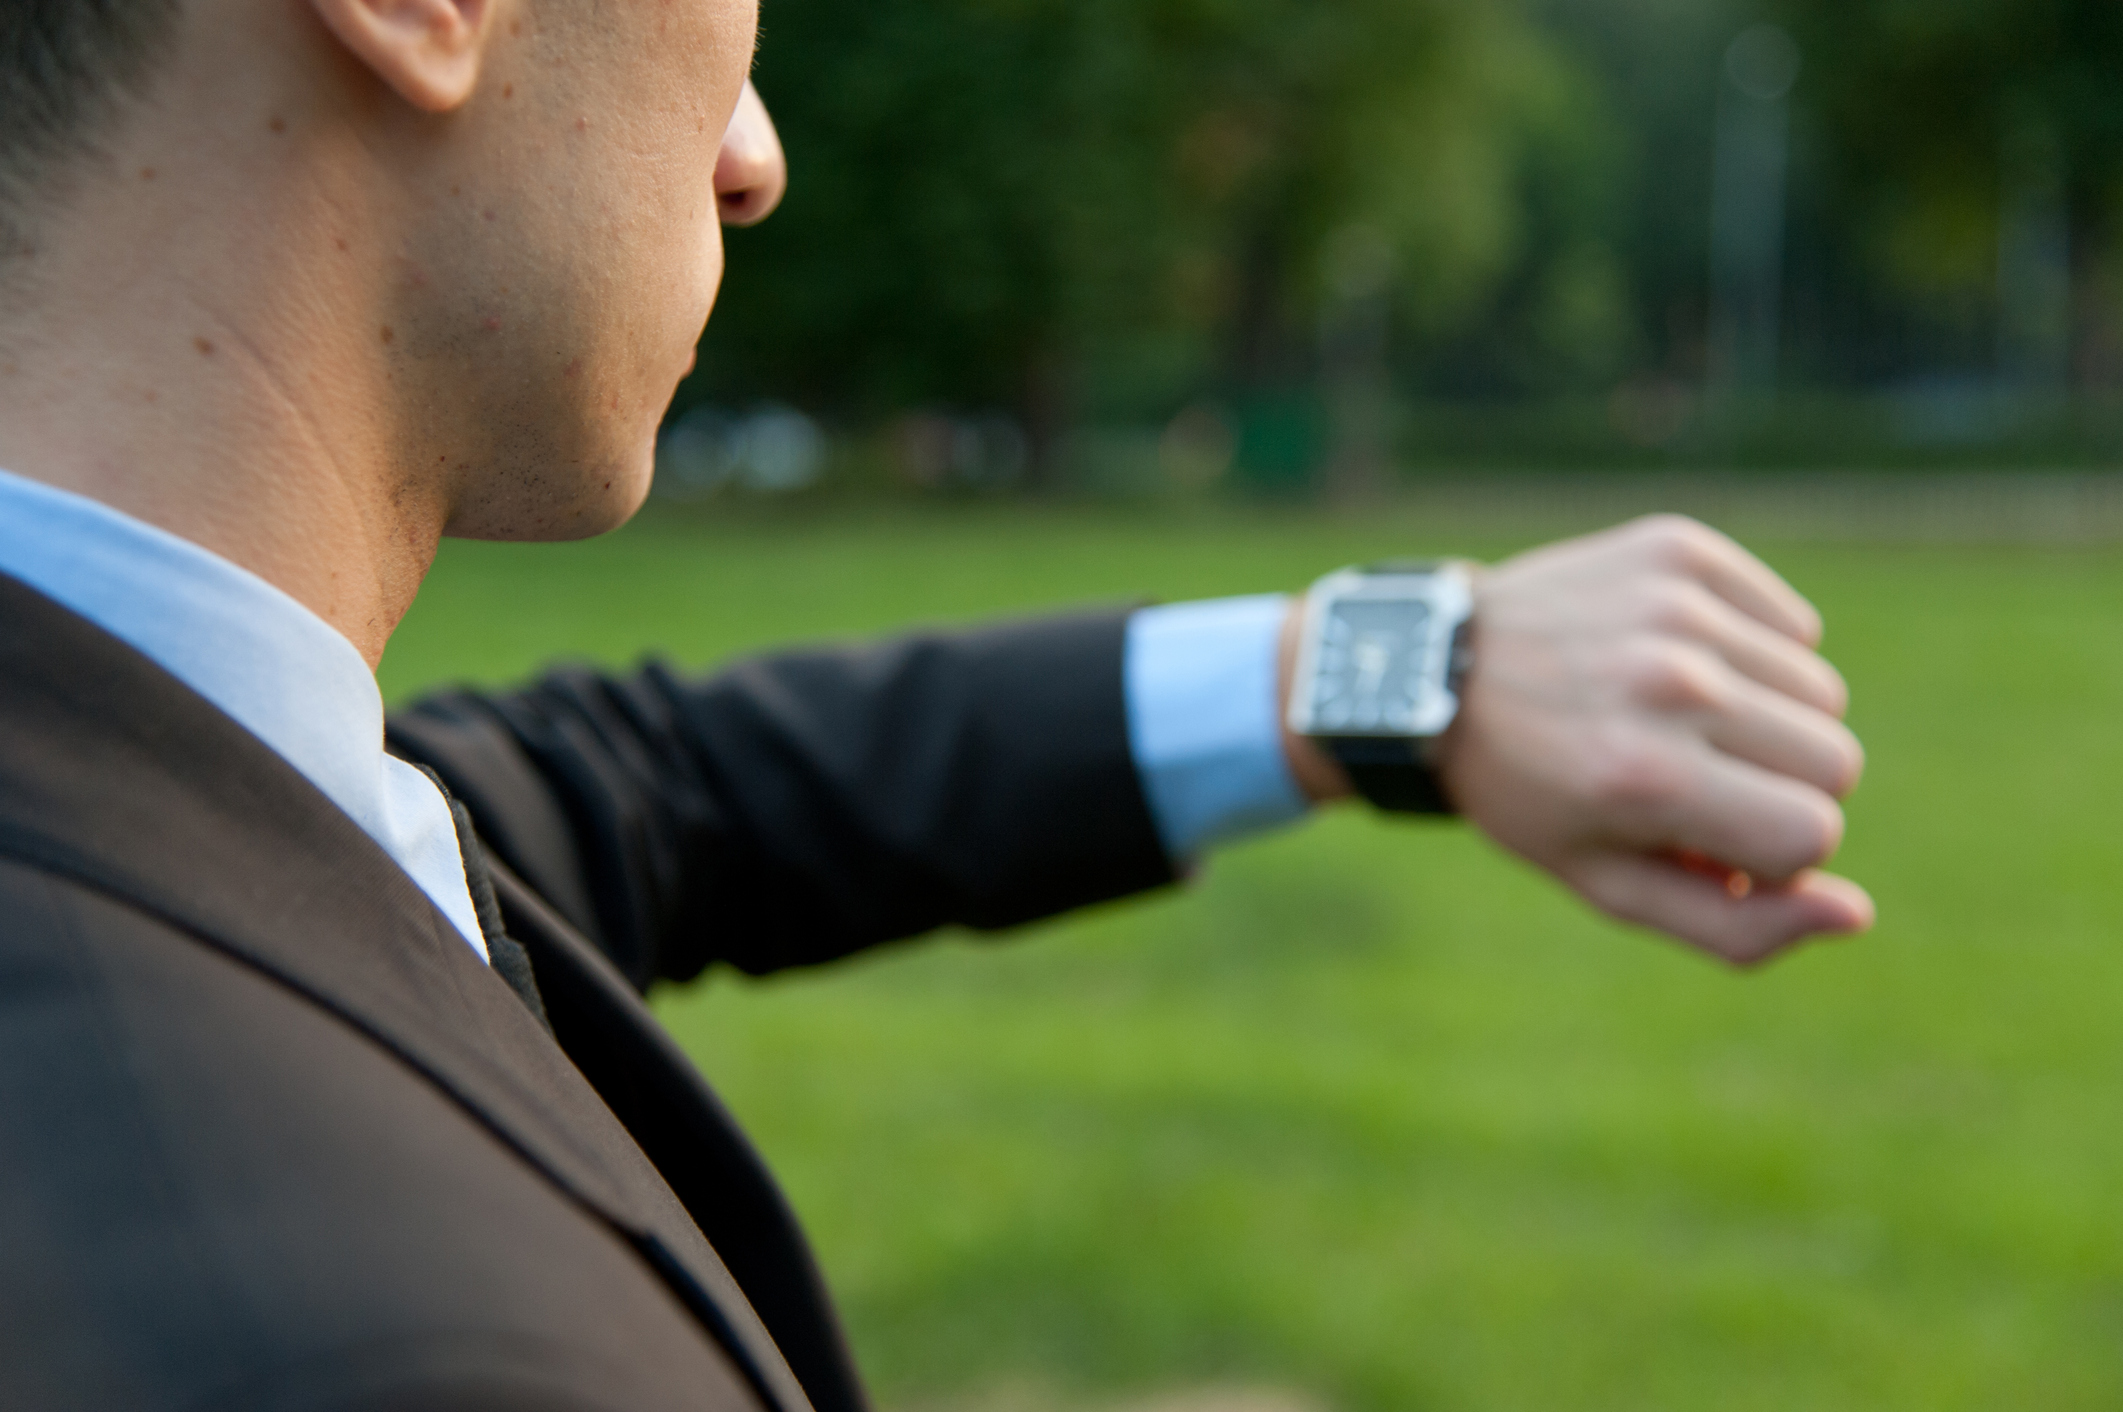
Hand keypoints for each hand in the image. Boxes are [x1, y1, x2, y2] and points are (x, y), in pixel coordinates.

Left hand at [1284, 516, 1872, 965]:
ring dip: (1767, 721)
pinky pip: (1795, 625)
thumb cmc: (1528, 791)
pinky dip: (1755, 655)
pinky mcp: (1680, 550)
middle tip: (1696, 780)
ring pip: (1822, 691)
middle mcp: (1669, 683)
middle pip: (1836, 760)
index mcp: (1645, 778)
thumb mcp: (1605, 882)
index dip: (1771, 853)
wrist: (1437, 667)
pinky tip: (1679, 662)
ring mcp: (1675, 607)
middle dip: (1779, 788)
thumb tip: (1857, 914)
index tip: (1708, 839)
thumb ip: (1734, 926)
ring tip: (1680, 721)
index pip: (1812, 832)